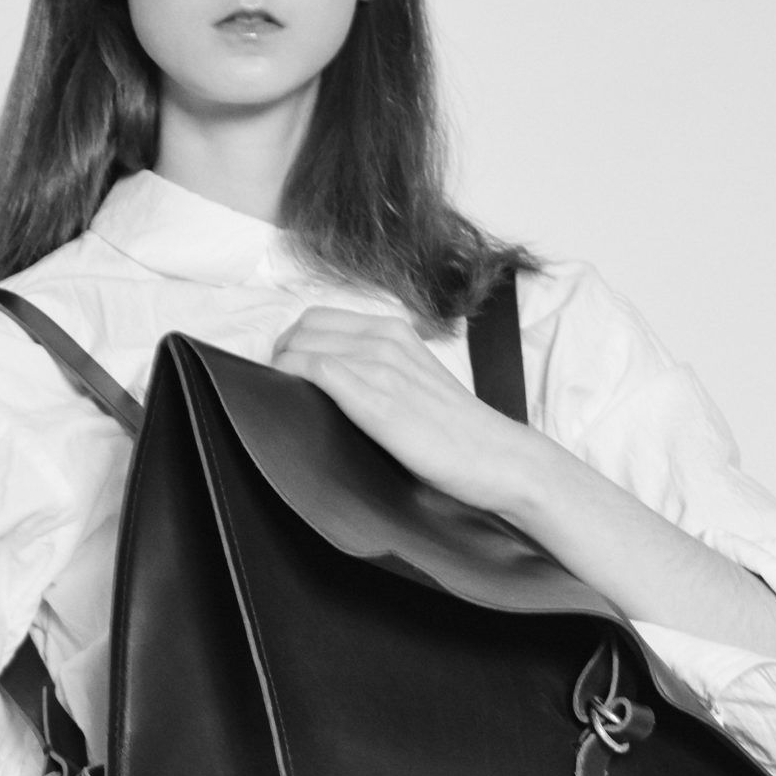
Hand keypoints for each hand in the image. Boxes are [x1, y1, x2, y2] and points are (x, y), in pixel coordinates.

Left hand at [270, 306, 525, 511]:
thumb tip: (338, 378)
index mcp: (395, 331)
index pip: (319, 318)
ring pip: (303, 347)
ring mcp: (381, 367)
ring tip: (282, 400)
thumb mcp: (418, 381)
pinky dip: (294, 383)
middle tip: (279, 388)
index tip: (287, 373)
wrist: (496, 457)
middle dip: (281, 355)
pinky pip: (317, 371)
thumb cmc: (458, 431)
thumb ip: (382, 369)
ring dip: (282, 372)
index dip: (293, 343)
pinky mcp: (377, 400)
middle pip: (303, 328)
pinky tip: (294, 406)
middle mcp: (386, 339)